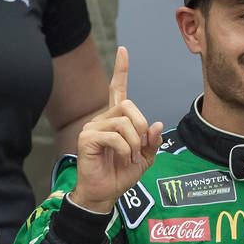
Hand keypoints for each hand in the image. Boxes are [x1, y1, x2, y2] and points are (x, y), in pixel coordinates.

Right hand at [72, 47, 163, 212]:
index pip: (118, 90)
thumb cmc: (122, 173)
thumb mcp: (146, 157)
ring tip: (129, 156)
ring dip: (134, 143)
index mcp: (117, 120)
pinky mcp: (87, 138)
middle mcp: (103, 119)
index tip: (123, 50)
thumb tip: (156, 124)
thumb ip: (153, 141)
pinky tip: (121, 158)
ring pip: (124, 123)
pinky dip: (125, 149)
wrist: (106, 193)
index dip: (121, 70)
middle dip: (142, 127)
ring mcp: (93, 127)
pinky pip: (114, 136)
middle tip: (140, 147)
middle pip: (129, 106)